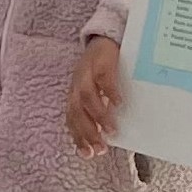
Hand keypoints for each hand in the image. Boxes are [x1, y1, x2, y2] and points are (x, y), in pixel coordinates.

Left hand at [66, 35, 124, 154]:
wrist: (105, 37)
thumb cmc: (103, 68)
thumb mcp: (98, 89)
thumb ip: (100, 108)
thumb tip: (110, 133)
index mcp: (75, 94)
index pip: (72, 119)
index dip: (77, 137)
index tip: (87, 154)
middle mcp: (77, 85)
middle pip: (77, 112)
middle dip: (87, 132)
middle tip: (100, 149)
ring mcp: (88, 72)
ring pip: (87, 98)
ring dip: (99, 116)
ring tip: (112, 130)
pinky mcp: (102, 62)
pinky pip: (104, 79)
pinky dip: (110, 92)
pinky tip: (119, 104)